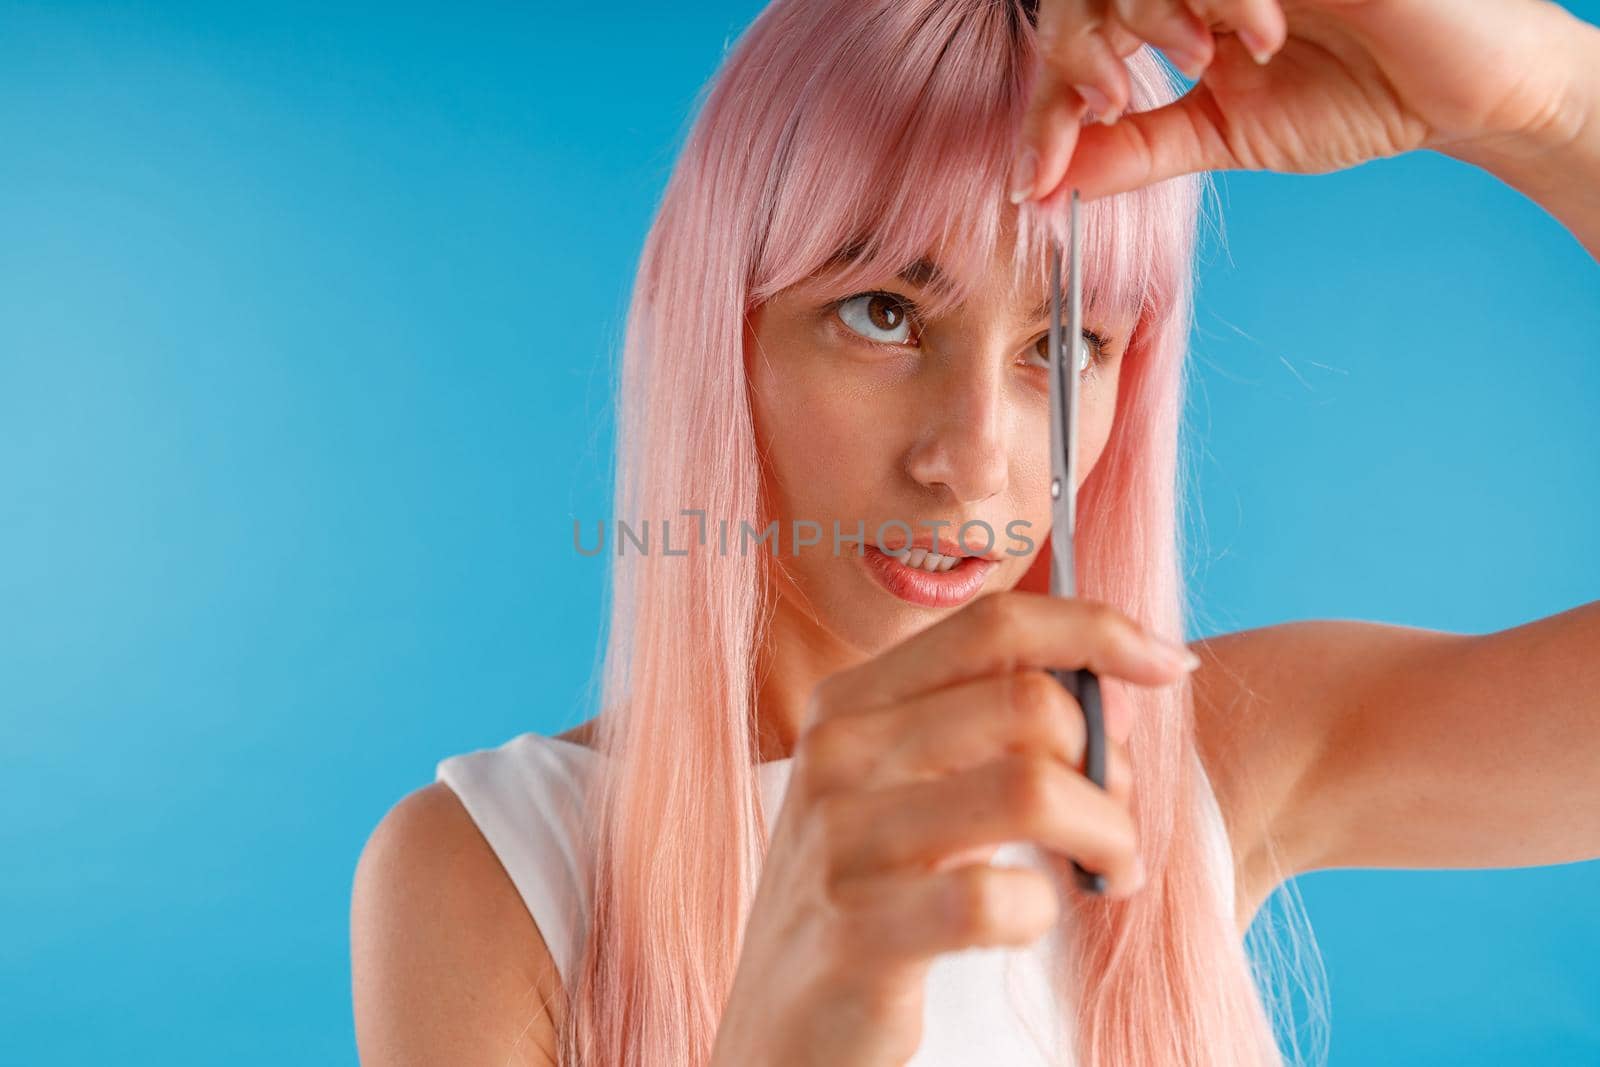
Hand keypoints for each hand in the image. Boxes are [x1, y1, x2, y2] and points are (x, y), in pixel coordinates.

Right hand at [708, 591, 1198, 1066]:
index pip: (992, 626)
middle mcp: (836, 754)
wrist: (778, 1024)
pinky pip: (1000, 897)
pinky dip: (1043, 908)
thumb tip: (1111, 689)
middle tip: (1118, 819)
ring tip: (1108, 871)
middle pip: (1029, 703)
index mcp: (849, 703)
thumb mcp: (896, 788)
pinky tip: (1033, 918)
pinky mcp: (859, 932)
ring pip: (1031, 789)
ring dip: (1104, 834)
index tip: (1168, 665)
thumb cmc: (863, 894)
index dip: (1096, 631)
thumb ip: (981, 725)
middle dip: (1110, 763)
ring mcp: (840, 842)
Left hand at [1012, 0, 1591, 203]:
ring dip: (1153, 11)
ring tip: (1201, 59)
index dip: (1043, 107)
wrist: (1455, 92)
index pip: (1076, 38)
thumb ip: (1132, 151)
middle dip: (1081, 48)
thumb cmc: (1351, 98)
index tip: (1030, 180)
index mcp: (1169, 7)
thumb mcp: (1220, 134)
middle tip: (1111, 98)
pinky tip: (1256, 35)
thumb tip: (1045, 188)